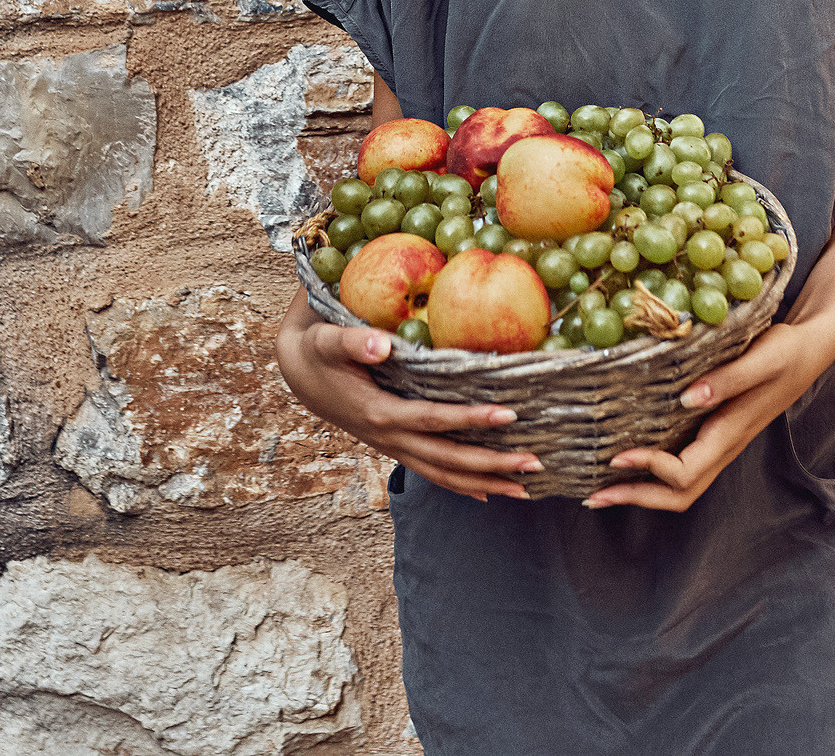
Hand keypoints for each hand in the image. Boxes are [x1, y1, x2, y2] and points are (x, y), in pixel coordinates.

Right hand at [274, 287, 542, 500]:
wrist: (300, 373)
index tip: (510, 414)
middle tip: (534, 465)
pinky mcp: (395, 445)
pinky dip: (461, 485)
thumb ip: (352, 341)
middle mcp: (389, 438)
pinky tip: (486, 494)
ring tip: (524, 488)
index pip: (433, 420)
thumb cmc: (318, 351)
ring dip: (484, 482)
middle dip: (492, 465)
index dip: (471, 419)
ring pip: (443, 474)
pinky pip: (432, 471)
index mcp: (379, 413)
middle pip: (447, 459)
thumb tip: (380, 345)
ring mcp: (392, 447)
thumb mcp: (327, 339)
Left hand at [582, 318, 834, 511]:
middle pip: (679, 494)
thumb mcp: (763, 356)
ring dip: (640, 491)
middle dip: (636, 497)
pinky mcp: (715, 432)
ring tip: (600, 487)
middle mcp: (724, 446)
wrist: (810, 349)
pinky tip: (627, 458)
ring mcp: (720, 443)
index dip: (650, 468)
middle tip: (592, 495)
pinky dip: (651, 472)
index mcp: (731, 433)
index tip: (617, 454)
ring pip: (680, 486)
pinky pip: (682, 466)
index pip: (687, 472)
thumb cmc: (787, 350)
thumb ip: (729, 378)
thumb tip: (688, 399)